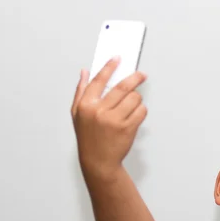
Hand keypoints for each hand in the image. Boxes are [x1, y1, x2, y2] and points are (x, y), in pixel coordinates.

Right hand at [71, 57, 146, 178]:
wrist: (98, 161)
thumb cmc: (88, 137)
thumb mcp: (77, 114)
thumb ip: (81, 91)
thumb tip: (85, 72)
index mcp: (86, 106)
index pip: (99, 80)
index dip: (109, 67)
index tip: (117, 59)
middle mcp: (100, 112)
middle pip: (122, 87)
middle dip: (134, 78)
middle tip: (141, 75)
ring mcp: (114, 120)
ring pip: (134, 99)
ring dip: (137, 99)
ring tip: (132, 105)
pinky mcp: (127, 129)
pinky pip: (141, 111)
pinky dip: (141, 111)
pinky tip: (134, 116)